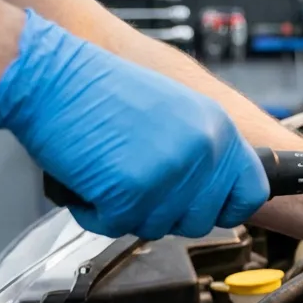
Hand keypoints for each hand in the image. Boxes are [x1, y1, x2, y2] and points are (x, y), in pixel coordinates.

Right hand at [0, 11, 268, 239]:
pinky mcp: (129, 193)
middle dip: (168, 212)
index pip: (250, 191)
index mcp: (217, 129)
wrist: (51, 75)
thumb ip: (203, 148)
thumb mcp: (177, 108)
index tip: (211, 208)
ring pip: (157, 226)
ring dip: (128, 211)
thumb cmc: (101, 89)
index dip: (228, 207)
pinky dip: (96, 213)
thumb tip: (216, 186)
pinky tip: (89, 181)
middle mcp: (200, 152)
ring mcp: (168, 175)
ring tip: (110, 172)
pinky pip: (116, 227)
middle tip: (138, 186)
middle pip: (201, 219)